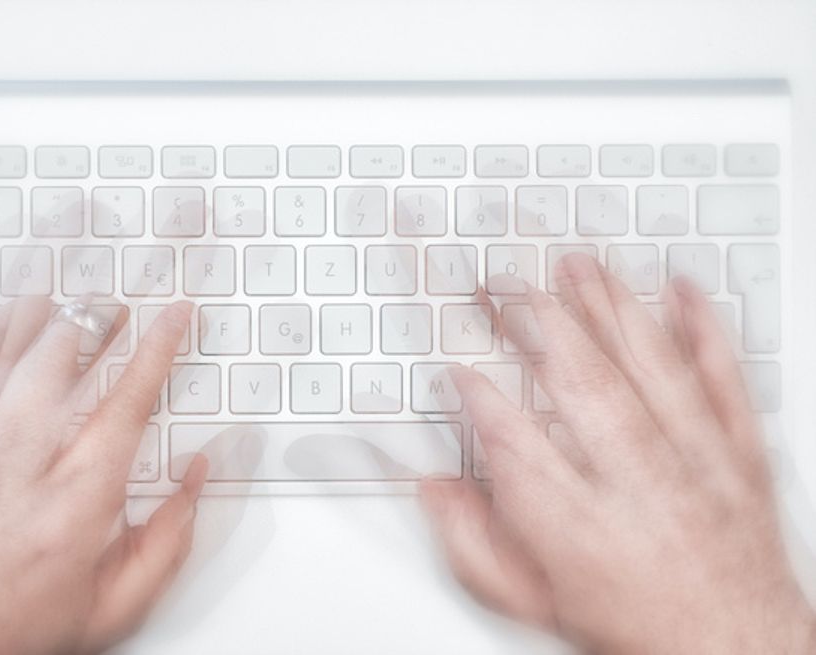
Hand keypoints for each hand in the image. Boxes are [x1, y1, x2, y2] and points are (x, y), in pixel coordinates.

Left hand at [0, 298, 203, 654]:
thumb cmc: (5, 628)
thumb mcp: (111, 609)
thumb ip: (167, 543)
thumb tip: (195, 483)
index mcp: (78, 499)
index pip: (129, 401)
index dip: (159, 348)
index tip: (175, 315)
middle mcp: (25, 462)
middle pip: (68, 362)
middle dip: (101, 320)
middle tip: (120, 303)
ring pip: (14, 357)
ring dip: (47, 316)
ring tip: (71, 295)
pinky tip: (4, 318)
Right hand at [422, 254, 815, 653]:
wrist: (733, 653)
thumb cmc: (633, 628)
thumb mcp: (532, 603)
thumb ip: (473, 546)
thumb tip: (433, 489)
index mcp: (580, 530)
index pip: (515, 444)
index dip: (477, 397)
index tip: (456, 366)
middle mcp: (640, 487)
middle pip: (582, 385)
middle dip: (537, 322)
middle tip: (504, 280)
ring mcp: (696, 465)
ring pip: (649, 368)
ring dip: (608, 308)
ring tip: (574, 265)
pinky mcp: (739, 456)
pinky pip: (725, 381)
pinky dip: (704, 329)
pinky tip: (680, 289)